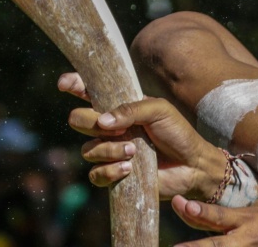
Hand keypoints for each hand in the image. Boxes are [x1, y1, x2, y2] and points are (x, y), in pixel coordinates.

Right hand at [60, 72, 226, 200]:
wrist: (192, 165)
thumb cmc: (178, 132)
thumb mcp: (160, 111)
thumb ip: (132, 110)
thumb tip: (102, 121)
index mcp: (120, 107)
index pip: (90, 92)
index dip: (75, 84)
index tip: (64, 83)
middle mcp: (110, 127)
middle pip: (78, 120)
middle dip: (90, 122)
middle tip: (118, 129)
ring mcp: (109, 151)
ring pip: (87, 150)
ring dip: (109, 150)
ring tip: (134, 151)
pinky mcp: (112, 174)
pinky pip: (95, 174)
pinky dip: (110, 171)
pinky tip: (128, 169)